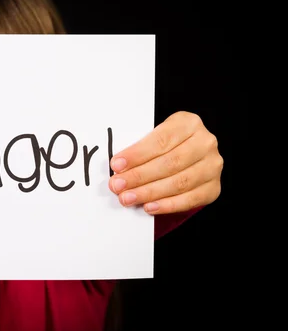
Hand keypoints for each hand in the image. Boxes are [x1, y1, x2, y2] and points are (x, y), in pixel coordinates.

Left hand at [108, 111, 222, 214]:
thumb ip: (140, 148)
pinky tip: (149, 206)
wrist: (191, 156)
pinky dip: (167, 205)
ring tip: (128, 198)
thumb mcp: (155, 136)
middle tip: (118, 185)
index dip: (137, 154)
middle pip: (169, 163)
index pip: (160, 140)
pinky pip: (190, 199)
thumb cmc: (167, 145)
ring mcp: (212, 166)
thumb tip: (118, 168)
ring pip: (179, 182)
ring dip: (149, 193)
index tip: (117, 165)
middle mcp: (205, 143)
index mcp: (188, 123)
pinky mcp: (213, 187)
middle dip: (139, 176)